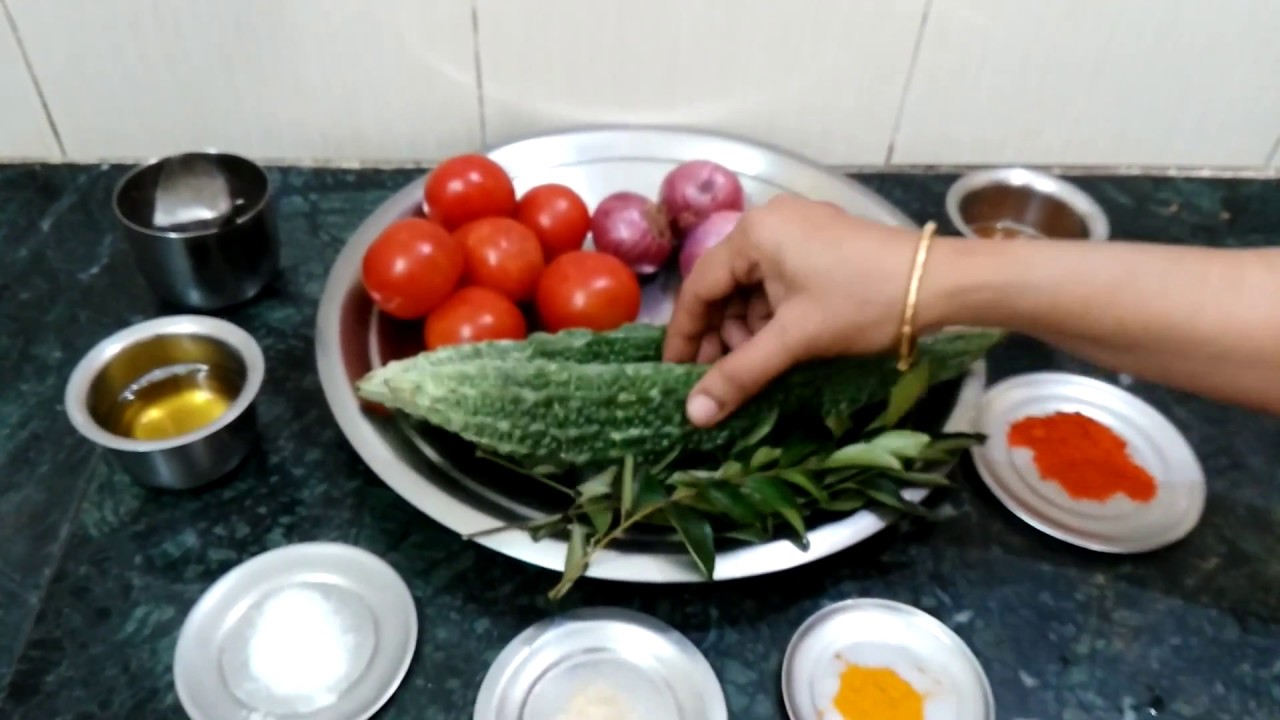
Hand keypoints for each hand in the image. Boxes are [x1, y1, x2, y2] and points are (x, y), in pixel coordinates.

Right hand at [663, 194, 926, 426]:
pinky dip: (773, 317)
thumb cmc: (862, 302)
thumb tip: (692, 415)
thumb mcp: (795, 339)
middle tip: (722, 380)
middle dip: (722, 336)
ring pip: (752, 288)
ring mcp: (798, 231)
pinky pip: (778, 282)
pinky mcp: (821, 245)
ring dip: (749, 330)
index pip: (699, 286)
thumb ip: (740, 375)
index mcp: (754, 233)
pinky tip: (780, 346)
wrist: (940, 282)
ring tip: (759, 366)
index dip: (684, 335)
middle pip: (725, 287)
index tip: (674, 374)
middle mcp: (769, 223)